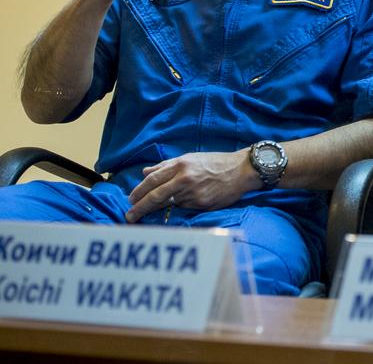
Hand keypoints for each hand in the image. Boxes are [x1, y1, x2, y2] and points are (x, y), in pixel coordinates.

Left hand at [125, 150, 258, 221]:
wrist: (242, 170)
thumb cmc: (216, 162)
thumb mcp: (191, 158)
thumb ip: (167, 165)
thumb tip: (145, 173)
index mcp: (181, 165)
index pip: (152, 180)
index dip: (139, 191)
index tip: (130, 200)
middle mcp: (185, 179)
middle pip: (156, 196)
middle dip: (140, 207)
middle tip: (129, 216)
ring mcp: (193, 193)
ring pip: (169, 204)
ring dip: (155, 210)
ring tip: (144, 216)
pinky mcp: (202, 204)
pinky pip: (185, 208)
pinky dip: (179, 208)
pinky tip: (179, 207)